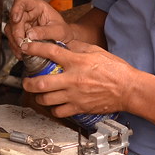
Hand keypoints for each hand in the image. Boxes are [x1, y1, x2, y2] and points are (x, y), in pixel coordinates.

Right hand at [6, 0, 71, 58]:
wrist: (64, 41)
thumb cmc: (63, 32)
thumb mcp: (59, 31)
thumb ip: (45, 32)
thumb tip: (30, 34)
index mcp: (37, 6)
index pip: (22, 1)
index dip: (16, 9)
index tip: (16, 19)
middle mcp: (28, 13)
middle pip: (14, 19)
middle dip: (16, 33)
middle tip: (22, 43)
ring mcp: (23, 23)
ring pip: (11, 30)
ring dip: (15, 41)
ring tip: (23, 50)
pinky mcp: (20, 34)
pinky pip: (13, 40)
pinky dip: (16, 47)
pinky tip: (22, 53)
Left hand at [21, 38, 135, 117]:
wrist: (129, 89)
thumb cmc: (116, 70)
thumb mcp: (97, 51)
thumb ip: (79, 47)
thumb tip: (66, 43)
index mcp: (77, 62)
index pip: (50, 52)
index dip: (35, 48)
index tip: (26, 48)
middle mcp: (72, 79)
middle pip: (41, 82)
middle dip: (28, 83)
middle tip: (26, 81)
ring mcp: (75, 95)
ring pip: (46, 99)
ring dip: (39, 97)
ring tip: (38, 94)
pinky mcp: (79, 108)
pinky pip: (59, 112)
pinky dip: (53, 109)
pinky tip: (54, 104)